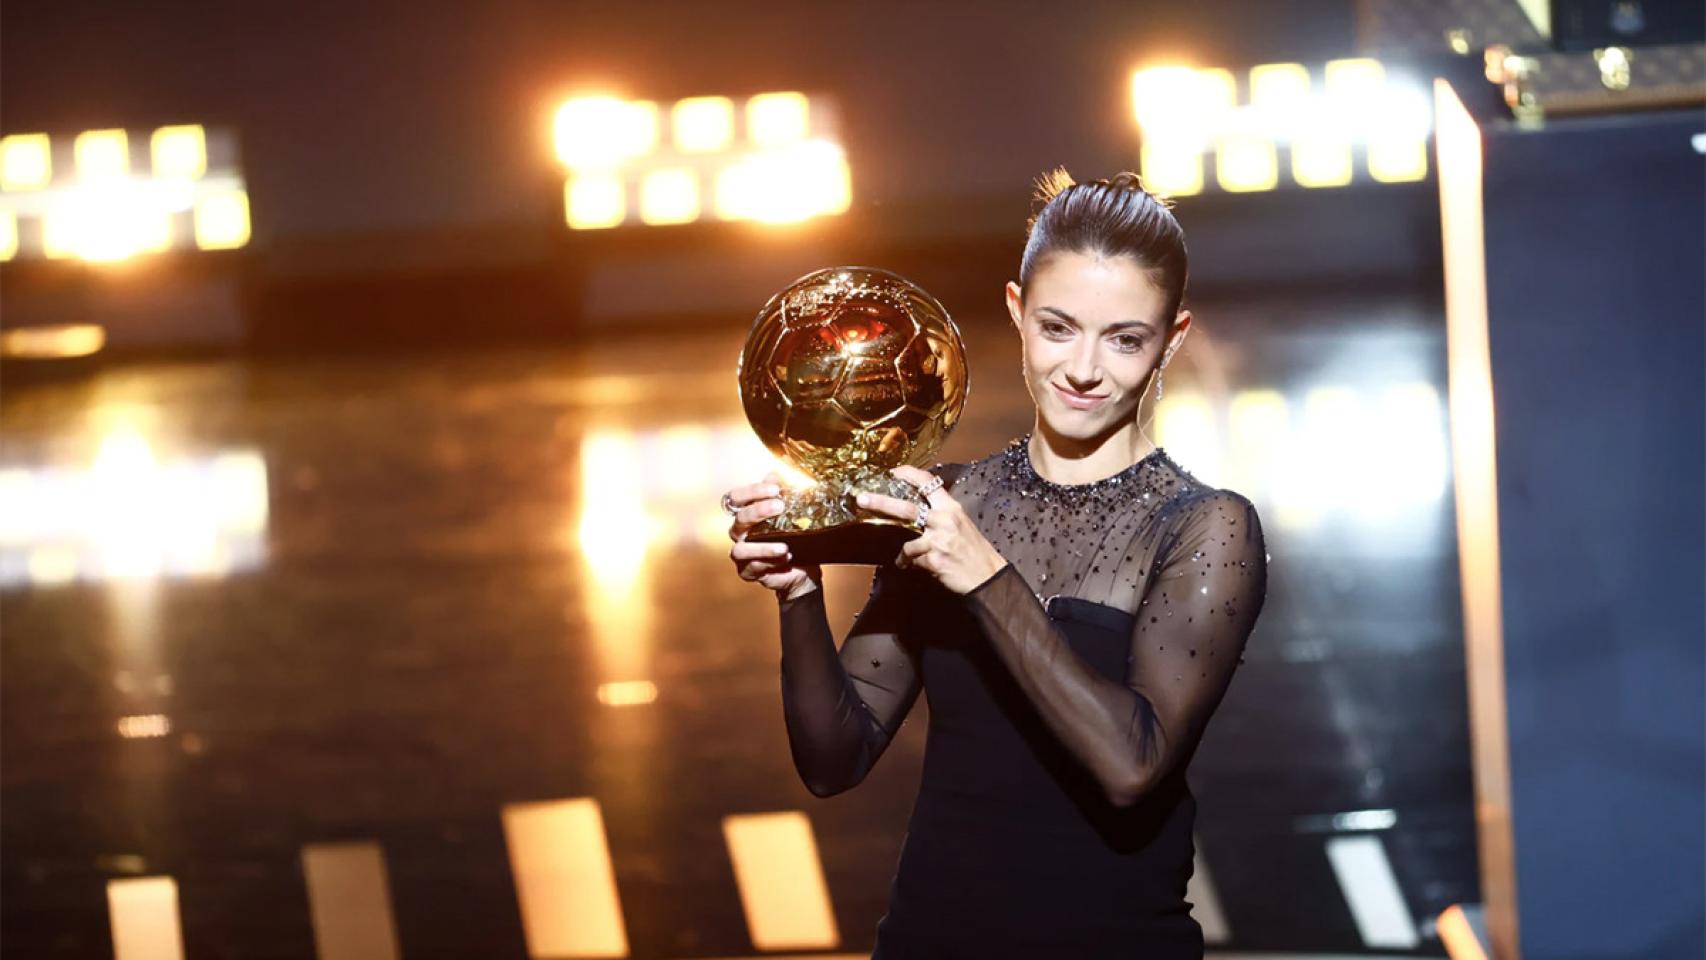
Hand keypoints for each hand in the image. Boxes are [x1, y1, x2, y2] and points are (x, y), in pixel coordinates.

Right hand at [726, 471, 821, 600]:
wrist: (802, 568)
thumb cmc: (793, 537)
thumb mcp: (791, 514)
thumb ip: (781, 494)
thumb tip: (776, 473)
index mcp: (746, 514)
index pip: (736, 498)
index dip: (752, 491)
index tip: (775, 488)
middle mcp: (740, 533)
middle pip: (739, 519)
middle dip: (758, 511)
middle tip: (779, 506)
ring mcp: (742, 555)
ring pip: (740, 549)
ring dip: (762, 546)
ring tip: (784, 545)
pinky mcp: (748, 572)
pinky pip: (753, 568)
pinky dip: (770, 562)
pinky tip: (786, 557)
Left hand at [855, 465, 1007, 594]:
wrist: (988, 575)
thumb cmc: (974, 551)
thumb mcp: (962, 523)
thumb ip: (941, 514)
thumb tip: (917, 511)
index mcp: (951, 508)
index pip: (928, 482)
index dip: (908, 474)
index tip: (892, 472)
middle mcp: (944, 520)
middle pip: (906, 507)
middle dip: (880, 502)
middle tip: (862, 499)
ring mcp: (938, 541)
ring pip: (907, 543)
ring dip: (905, 553)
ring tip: (907, 559)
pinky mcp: (934, 560)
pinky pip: (913, 561)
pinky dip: (912, 565)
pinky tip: (919, 567)